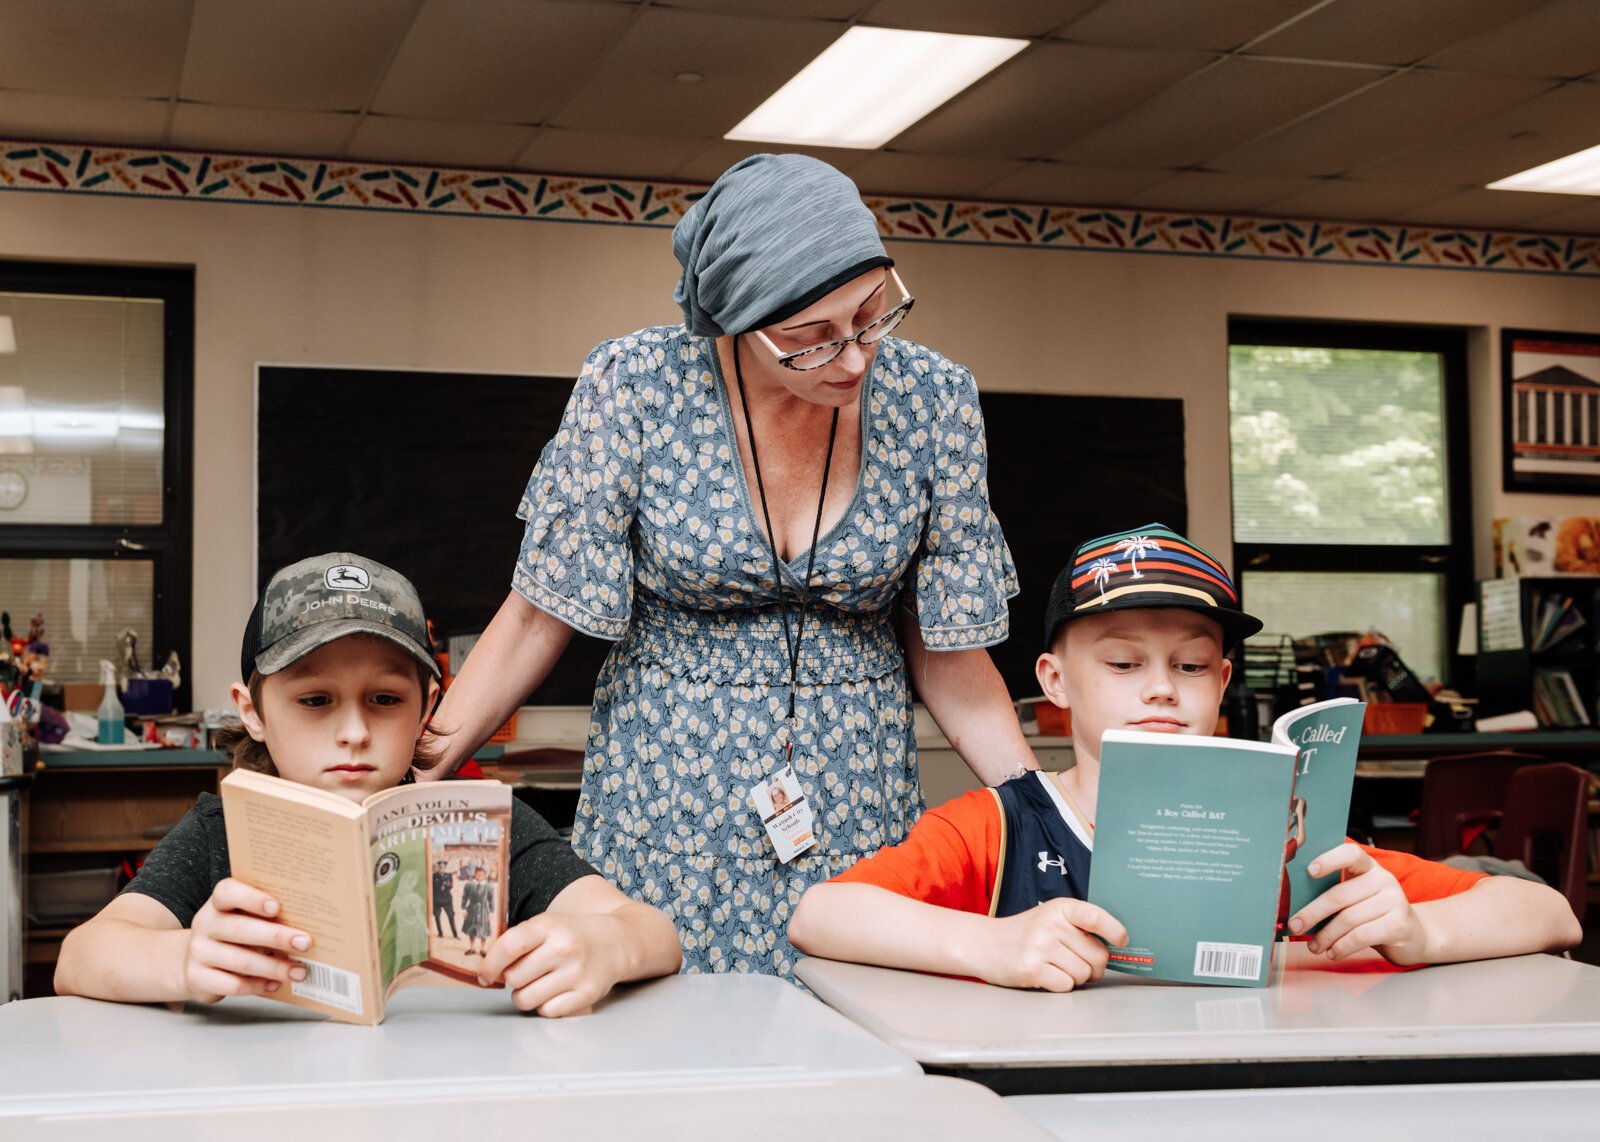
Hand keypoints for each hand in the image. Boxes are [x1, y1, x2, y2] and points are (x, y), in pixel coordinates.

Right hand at [184, 878, 311, 1002]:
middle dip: (277, 937)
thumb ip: (268, 915)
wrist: (193, 962)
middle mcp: (205, 925)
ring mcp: (199, 952)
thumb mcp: (244, 918)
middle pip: (240, 929)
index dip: (251, 898)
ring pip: (241, 961)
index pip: (227, 892)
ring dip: (275, 967)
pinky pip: (233, 984)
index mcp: (218, 903)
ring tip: (299, 971)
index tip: (277, 908)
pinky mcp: (198, 978)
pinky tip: (275, 984)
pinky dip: (258, 985)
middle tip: (305, 943)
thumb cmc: (232, 934)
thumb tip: (309, 923)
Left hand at [478, 912, 627, 1016]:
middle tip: (525, 973)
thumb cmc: (574, 935)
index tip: (485, 974)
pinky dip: (545, 1006)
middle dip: (512, 980)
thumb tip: (485, 967)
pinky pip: (547, 1011)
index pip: (509, 947)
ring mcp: (577, 972)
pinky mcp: (587, 994)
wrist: (618, 941)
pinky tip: (555, 992)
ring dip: (525, 995)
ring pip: (526, 999)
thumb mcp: (548, 924)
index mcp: (549, 925)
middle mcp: (564, 948)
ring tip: (538, 984)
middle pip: (514, 978)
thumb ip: (518, 940)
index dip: (490, 964)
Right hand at [970, 898, 1127, 991]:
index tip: (1122, 941)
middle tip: (1078, 963)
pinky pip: (1066, 986)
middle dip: (1094, 967)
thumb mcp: (1051, 918)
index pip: (1097, 917)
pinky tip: (1045, 975)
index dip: (1115, 931)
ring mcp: (1040, 946)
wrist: (983, 944)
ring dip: (1076, 977)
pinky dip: (1060, 986)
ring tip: (1056, 967)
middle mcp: (1050, 924)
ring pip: (1084, 974)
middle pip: (1098, 956)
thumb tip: (1117, 949)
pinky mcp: (1031, 969)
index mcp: (1060, 908)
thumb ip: (1080, 928)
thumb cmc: (1025, 934)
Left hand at [1287, 843, 1427, 964]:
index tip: (1309, 871)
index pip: (1350, 854)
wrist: (1414, 936)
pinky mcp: (1399, 925)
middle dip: (1312, 913)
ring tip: (1314, 946)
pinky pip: (1361, 936)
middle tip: (1295, 926)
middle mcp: (1383, 880)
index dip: (1329, 860)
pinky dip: (1342, 947)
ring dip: (1326, 936)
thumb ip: (1337, 894)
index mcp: (1369, 867)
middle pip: (1339, 895)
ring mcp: (1394, 901)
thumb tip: (1297, 908)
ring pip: (1348, 919)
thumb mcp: (1358, 897)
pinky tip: (1333, 953)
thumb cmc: (1375, 915)